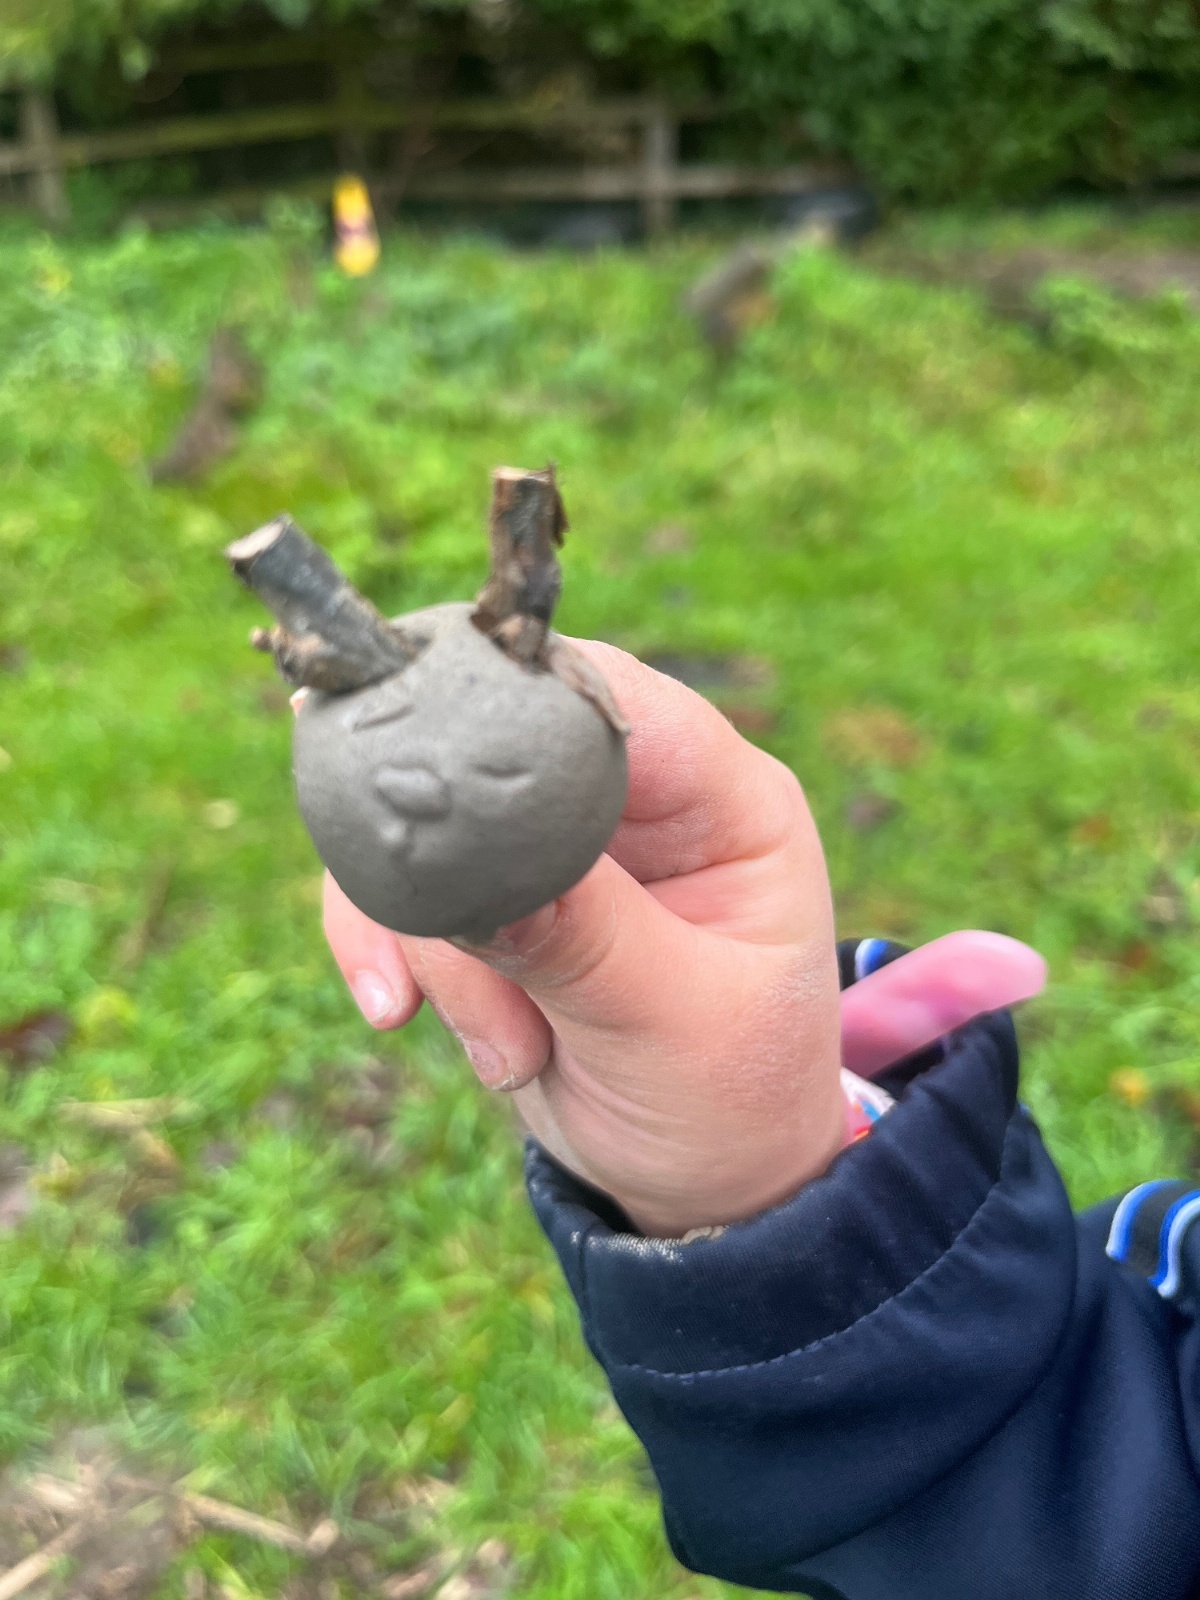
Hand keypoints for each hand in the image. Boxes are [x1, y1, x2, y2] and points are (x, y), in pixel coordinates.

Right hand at [323, 641, 843, 1236]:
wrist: (699, 1180)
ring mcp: (554, 840)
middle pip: (487, 741)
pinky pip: (396, 880)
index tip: (429, 779)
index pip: (606, 697)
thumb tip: (464, 859)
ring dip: (424, 935)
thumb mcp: (675, 1025)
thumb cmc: (728, 1097)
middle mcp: (634, 797)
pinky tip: (401, 1016)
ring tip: (503, 1050)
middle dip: (446, 859)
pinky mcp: (489, 888)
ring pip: (423, 819)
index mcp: (723, 798)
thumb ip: (581, 938)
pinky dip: (386, 945)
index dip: (509, 709)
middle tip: (431, 962)